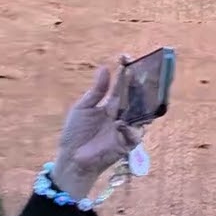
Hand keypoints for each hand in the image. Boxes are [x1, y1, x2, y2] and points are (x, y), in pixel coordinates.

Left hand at [51, 56, 142, 198]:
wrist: (72, 158)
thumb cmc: (75, 133)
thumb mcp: (83, 108)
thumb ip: (97, 90)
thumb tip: (105, 68)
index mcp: (112, 103)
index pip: (123, 84)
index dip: (126, 71)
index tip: (126, 57)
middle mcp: (122, 113)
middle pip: (138, 96)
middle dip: (143, 83)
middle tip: (143, 71)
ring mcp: (127, 127)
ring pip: (143, 113)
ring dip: (142, 104)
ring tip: (140, 93)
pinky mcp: (128, 143)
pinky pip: (136, 133)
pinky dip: (130, 128)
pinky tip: (120, 124)